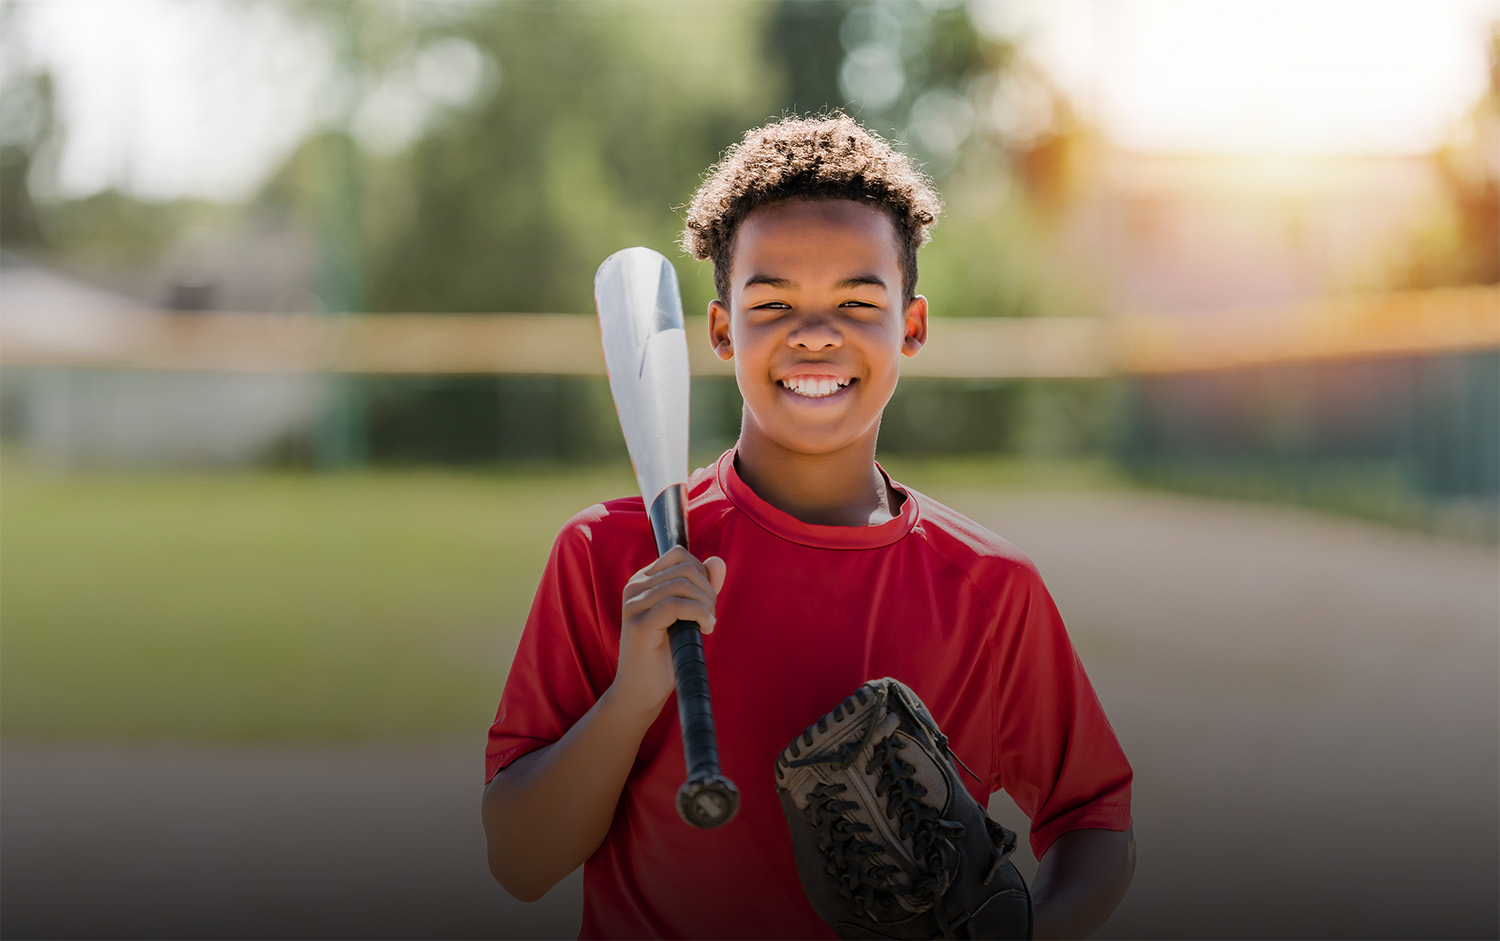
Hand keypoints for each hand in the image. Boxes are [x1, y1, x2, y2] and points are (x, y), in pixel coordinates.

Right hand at [610, 546, 726, 716]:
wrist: (641, 691)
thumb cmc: (665, 654)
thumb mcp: (688, 614)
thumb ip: (702, 587)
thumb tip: (718, 561)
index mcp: (643, 580)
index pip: (679, 554)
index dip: (702, 573)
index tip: (706, 601)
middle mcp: (634, 587)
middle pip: (685, 568)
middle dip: (708, 590)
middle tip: (710, 616)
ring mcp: (633, 605)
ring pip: (682, 585)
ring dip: (705, 604)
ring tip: (708, 624)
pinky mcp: (638, 625)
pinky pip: (675, 605)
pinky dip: (699, 613)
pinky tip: (706, 627)